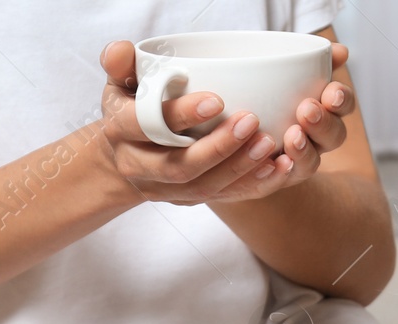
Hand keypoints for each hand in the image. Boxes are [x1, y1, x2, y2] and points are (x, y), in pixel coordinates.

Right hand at [97, 40, 356, 205]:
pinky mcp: (188, 200)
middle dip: (218, 148)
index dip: (182, 115)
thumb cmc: (129, 108)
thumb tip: (124, 49)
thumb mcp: (119, 82)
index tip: (216, 100)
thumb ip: (120, 63)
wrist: (123, 155)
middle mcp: (139, 166)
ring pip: (204, 188)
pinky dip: (252, 185)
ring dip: (240, 168)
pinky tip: (277, 169)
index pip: (148, 125)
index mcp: (120, 132)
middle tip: (251, 122)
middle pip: (180, 166)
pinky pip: (223, 198)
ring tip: (269, 145)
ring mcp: (164, 189)